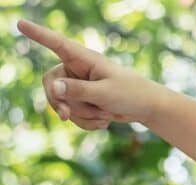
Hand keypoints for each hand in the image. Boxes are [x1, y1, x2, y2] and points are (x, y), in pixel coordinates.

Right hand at [17, 19, 160, 128]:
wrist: (147, 108)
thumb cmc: (131, 94)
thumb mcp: (105, 93)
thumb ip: (78, 90)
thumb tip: (53, 87)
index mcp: (83, 59)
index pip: (56, 44)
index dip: (38, 35)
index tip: (20, 24)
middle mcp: (77, 70)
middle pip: (50, 85)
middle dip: (59, 103)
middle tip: (66, 116)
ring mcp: (79, 86)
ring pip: (64, 104)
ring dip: (83, 115)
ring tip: (105, 113)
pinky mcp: (84, 101)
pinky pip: (74, 116)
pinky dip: (88, 122)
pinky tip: (105, 120)